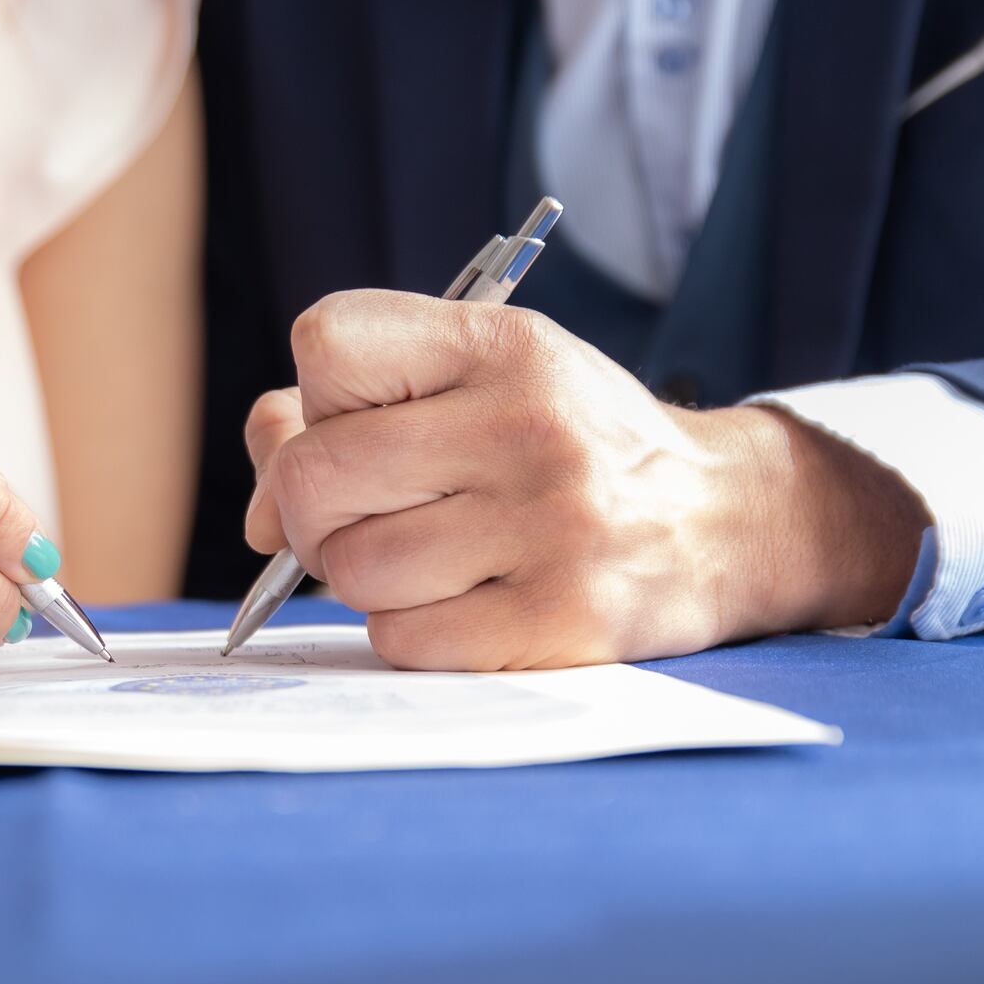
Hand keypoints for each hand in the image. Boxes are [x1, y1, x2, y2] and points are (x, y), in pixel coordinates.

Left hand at [243, 291, 929, 669]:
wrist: (727, 520)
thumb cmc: (569, 444)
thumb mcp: (482, 381)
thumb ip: (350, 410)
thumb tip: (257, 508)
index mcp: (503, 347)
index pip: (326, 344)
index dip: (316, 396)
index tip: (363, 421)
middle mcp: (527, 427)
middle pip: (313, 473)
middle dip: (312, 506)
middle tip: (365, 513)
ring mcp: (548, 527)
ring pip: (351, 566)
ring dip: (361, 575)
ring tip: (427, 558)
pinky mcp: (559, 620)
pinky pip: (401, 638)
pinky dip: (408, 630)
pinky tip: (463, 602)